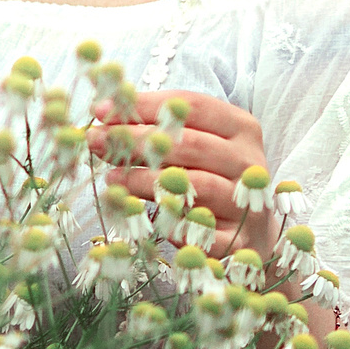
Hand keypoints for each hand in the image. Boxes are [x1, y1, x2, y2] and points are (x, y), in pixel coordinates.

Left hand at [90, 89, 274, 259]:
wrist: (252, 235)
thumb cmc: (213, 178)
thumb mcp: (195, 146)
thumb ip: (159, 128)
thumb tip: (105, 115)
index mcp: (240, 127)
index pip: (191, 106)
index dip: (144, 106)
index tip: (102, 113)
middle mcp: (248, 162)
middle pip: (190, 144)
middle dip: (137, 141)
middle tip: (97, 142)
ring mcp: (247, 204)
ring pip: (195, 186)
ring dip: (145, 181)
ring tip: (111, 179)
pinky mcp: (238, 243)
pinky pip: (198, 232)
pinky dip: (167, 224)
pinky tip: (142, 218)